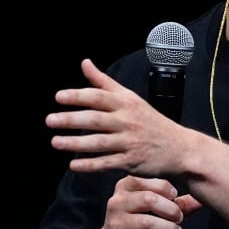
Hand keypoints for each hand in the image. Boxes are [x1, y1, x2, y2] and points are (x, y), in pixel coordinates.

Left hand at [45, 58, 193, 176]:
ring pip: (98, 142)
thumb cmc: (150, 121)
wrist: (179, 148)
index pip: (99, 96)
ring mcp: (129, 142)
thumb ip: (104, 82)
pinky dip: (89, 164)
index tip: (59, 97)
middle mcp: (127, 121)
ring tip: (56, 142)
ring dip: (75, 143)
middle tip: (50, 120)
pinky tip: (74, 165)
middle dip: (71, 119)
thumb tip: (85, 63)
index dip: (78, 96)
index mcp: (126, 103)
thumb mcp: (130, 97)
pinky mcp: (130, 161)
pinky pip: (106, 163)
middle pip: (96, 119)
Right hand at [95, 176, 201, 228]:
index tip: (175, 196)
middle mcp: (116, 202)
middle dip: (171, 210)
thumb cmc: (142, 217)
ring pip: (148, 222)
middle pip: (149, 199)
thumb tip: (202, 198)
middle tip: (179, 218)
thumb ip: (175, 201)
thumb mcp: (153, 205)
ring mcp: (115, 223)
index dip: (166, 188)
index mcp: (125, 186)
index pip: (148, 178)